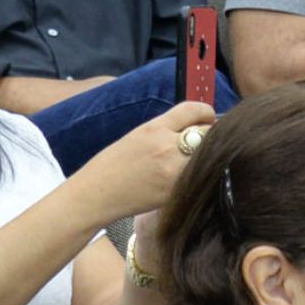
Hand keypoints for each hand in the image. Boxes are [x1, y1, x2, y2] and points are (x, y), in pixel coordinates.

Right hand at [69, 101, 216, 225]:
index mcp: (154, 128)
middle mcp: (166, 146)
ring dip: (206, 157)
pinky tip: (190, 179)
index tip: (208, 118)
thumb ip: (166, 130)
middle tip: (206, 142)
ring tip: (199, 161)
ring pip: (206, 157)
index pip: (193, 109)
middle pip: (207, 133)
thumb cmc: (113, 165)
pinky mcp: (175, 192)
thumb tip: (195, 127)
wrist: (95, 195)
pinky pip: (197, 178)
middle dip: (209, 135)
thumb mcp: (138, 136)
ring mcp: (172, 171)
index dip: (206, 112)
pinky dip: (198, 176)